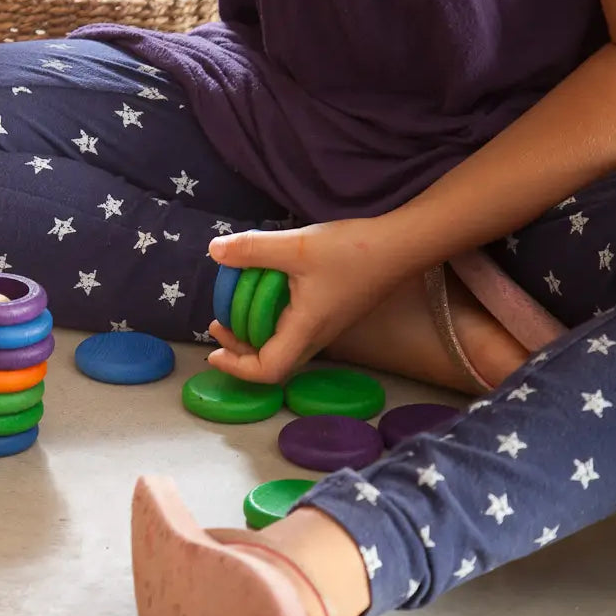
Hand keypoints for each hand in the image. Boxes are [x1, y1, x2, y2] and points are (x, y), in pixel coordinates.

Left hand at [206, 218, 411, 384]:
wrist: (401, 245)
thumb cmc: (352, 251)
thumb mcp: (296, 245)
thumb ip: (253, 249)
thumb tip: (214, 251)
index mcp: (306, 330)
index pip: (269, 370)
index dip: (237, 367)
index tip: (214, 351)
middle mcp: (317, 335)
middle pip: (274, 362)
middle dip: (241, 350)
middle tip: (219, 324)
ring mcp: (327, 325)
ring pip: (285, 344)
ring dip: (256, 333)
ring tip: (237, 307)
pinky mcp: (333, 311)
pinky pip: (296, 327)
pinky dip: (273, 318)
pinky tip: (268, 289)